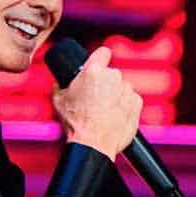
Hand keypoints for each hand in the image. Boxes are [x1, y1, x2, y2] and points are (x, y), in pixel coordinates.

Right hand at [51, 46, 142, 161]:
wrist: (93, 144)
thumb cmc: (78, 125)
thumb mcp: (59, 100)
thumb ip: (61, 84)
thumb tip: (61, 82)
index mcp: (93, 72)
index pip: (103, 52)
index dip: (100, 59)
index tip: (100, 65)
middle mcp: (112, 77)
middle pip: (111, 74)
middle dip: (106, 83)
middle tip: (97, 99)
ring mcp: (126, 90)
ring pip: (122, 87)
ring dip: (116, 95)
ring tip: (105, 111)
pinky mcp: (136, 103)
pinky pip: (131, 99)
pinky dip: (125, 106)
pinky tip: (115, 115)